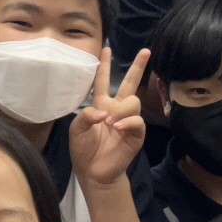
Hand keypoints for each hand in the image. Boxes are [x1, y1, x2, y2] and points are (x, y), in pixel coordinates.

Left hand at [70, 49, 147, 187]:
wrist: (93, 172)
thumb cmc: (83, 150)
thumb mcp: (76, 129)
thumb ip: (86, 115)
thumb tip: (104, 112)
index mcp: (101, 105)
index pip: (103, 81)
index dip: (104, 65)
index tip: (107, 49)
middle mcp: (116, 109)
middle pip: (130, 83)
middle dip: (138, 66)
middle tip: (145, 51)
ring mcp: (128, 120)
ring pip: (133, 101)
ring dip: (121, 110)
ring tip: (109, 124)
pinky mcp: (136, 134)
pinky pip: (137, 120)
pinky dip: (127, 122)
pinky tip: (117, 128)